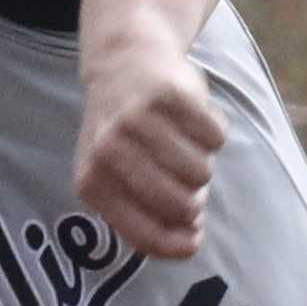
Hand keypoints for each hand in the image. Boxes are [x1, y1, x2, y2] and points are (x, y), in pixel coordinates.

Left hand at [74, 26, 225, 260]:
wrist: (123, 61)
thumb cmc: (125, 133)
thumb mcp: (116, 176)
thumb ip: (148, 214)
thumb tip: (191, 241)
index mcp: (91, 181)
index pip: (144, 234)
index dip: (178, 245)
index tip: (194, 241)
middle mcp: (108, 150)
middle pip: (180, 206)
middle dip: (193, 201)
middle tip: (186, 182)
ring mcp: (137, 120)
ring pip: (200, 173)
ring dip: (202, 166)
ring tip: (183, 146)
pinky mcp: (169, 94)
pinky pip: (215, 138)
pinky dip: (213, 134)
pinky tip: (192, 120)